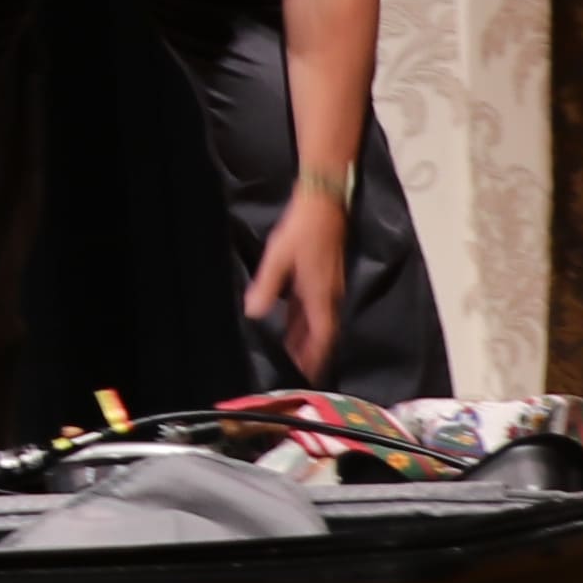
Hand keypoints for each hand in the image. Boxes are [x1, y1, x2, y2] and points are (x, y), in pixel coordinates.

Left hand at [244, 181, 349, 377]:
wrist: (323, 206)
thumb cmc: (301, 231)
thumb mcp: (278, 260)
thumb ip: (266, 288)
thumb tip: (254, 313)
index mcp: (320, 296)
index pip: (321, 336)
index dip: (315, 357)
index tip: (308, 376)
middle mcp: (328, 296)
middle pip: (321, 333)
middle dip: (310, 354)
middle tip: (298, 374)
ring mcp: (327, 287)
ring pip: (318, 322)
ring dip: (307, 340)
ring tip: (294, 357)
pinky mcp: (323, 279)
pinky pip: (315, 308)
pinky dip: (306, 322)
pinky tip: (294, 327)